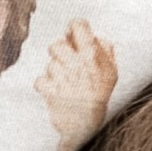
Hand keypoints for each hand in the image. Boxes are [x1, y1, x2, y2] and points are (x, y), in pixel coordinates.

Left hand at [34, 17, 118, 150]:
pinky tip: (56, 91)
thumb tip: (96, 36)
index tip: (73, 36)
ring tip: (66, 83)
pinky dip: (45, 86)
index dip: (73, 29)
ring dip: (55, 72)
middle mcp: (77, 64)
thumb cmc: (99, 95)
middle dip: (61, 53)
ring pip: (49, 63)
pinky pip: (40, 80)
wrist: (87, 125)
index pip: (78, 25)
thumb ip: (106, 50)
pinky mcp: (50, 91)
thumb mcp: (111, 71)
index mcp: (92, 55)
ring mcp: (63, 78)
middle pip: (57, 44)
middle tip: (68, 64)